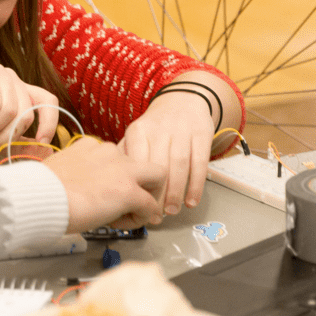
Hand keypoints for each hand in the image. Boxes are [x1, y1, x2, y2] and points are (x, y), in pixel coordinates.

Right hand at [43, 136, 165, 231]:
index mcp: (92, 145)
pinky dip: (140, 218)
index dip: (116, 177)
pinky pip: (150, 206)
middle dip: (142, 181)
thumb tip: (78, 188)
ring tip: (126, 214)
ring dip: (146, 197)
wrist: (40, 197)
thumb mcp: (61, 169)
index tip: (103, 194)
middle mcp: (110, 152)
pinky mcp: (129, 191)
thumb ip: (77, 172)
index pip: (118, 157)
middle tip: (129, 202)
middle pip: (143, 161)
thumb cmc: (41, 189)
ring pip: (157, 178)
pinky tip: (120, 224)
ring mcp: (122, 170)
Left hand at [118, 90, 213, 213]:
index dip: (137, 187)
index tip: (136, 207)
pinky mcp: (202, 133)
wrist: (184, 99)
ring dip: (176, 191)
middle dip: (156, 194)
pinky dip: (196, 184)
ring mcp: (182, 130)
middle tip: (154, 216)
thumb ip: (127, 156)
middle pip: (158, 166)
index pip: (136, 162)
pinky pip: (200, 162)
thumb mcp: (137, 134)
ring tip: (171, 211)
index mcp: (138, 130)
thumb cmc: (156, 126)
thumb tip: (114, 185)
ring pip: (179, 164)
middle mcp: (160, 129)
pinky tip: (191, 201)